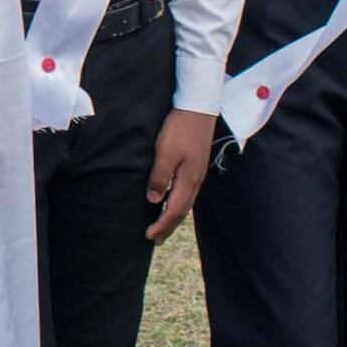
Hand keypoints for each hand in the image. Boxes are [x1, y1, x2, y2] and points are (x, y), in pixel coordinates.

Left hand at [144, 109, 216, 242]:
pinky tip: (171, 200)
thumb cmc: (179, 128)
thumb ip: (160, 177)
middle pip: (182, 210)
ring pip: (186, 202)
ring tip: (163, 225)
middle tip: (155, 239)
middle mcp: (195, 180)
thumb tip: (155, 201)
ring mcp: (197, 172)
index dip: (161, 225)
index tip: (149, 236)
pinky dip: (178, 202)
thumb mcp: (165, 152)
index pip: (174, 211)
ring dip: (174, 216)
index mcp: (188, 180)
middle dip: (168, 226)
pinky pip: (187, 191)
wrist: (198, 107)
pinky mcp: (196, 164)